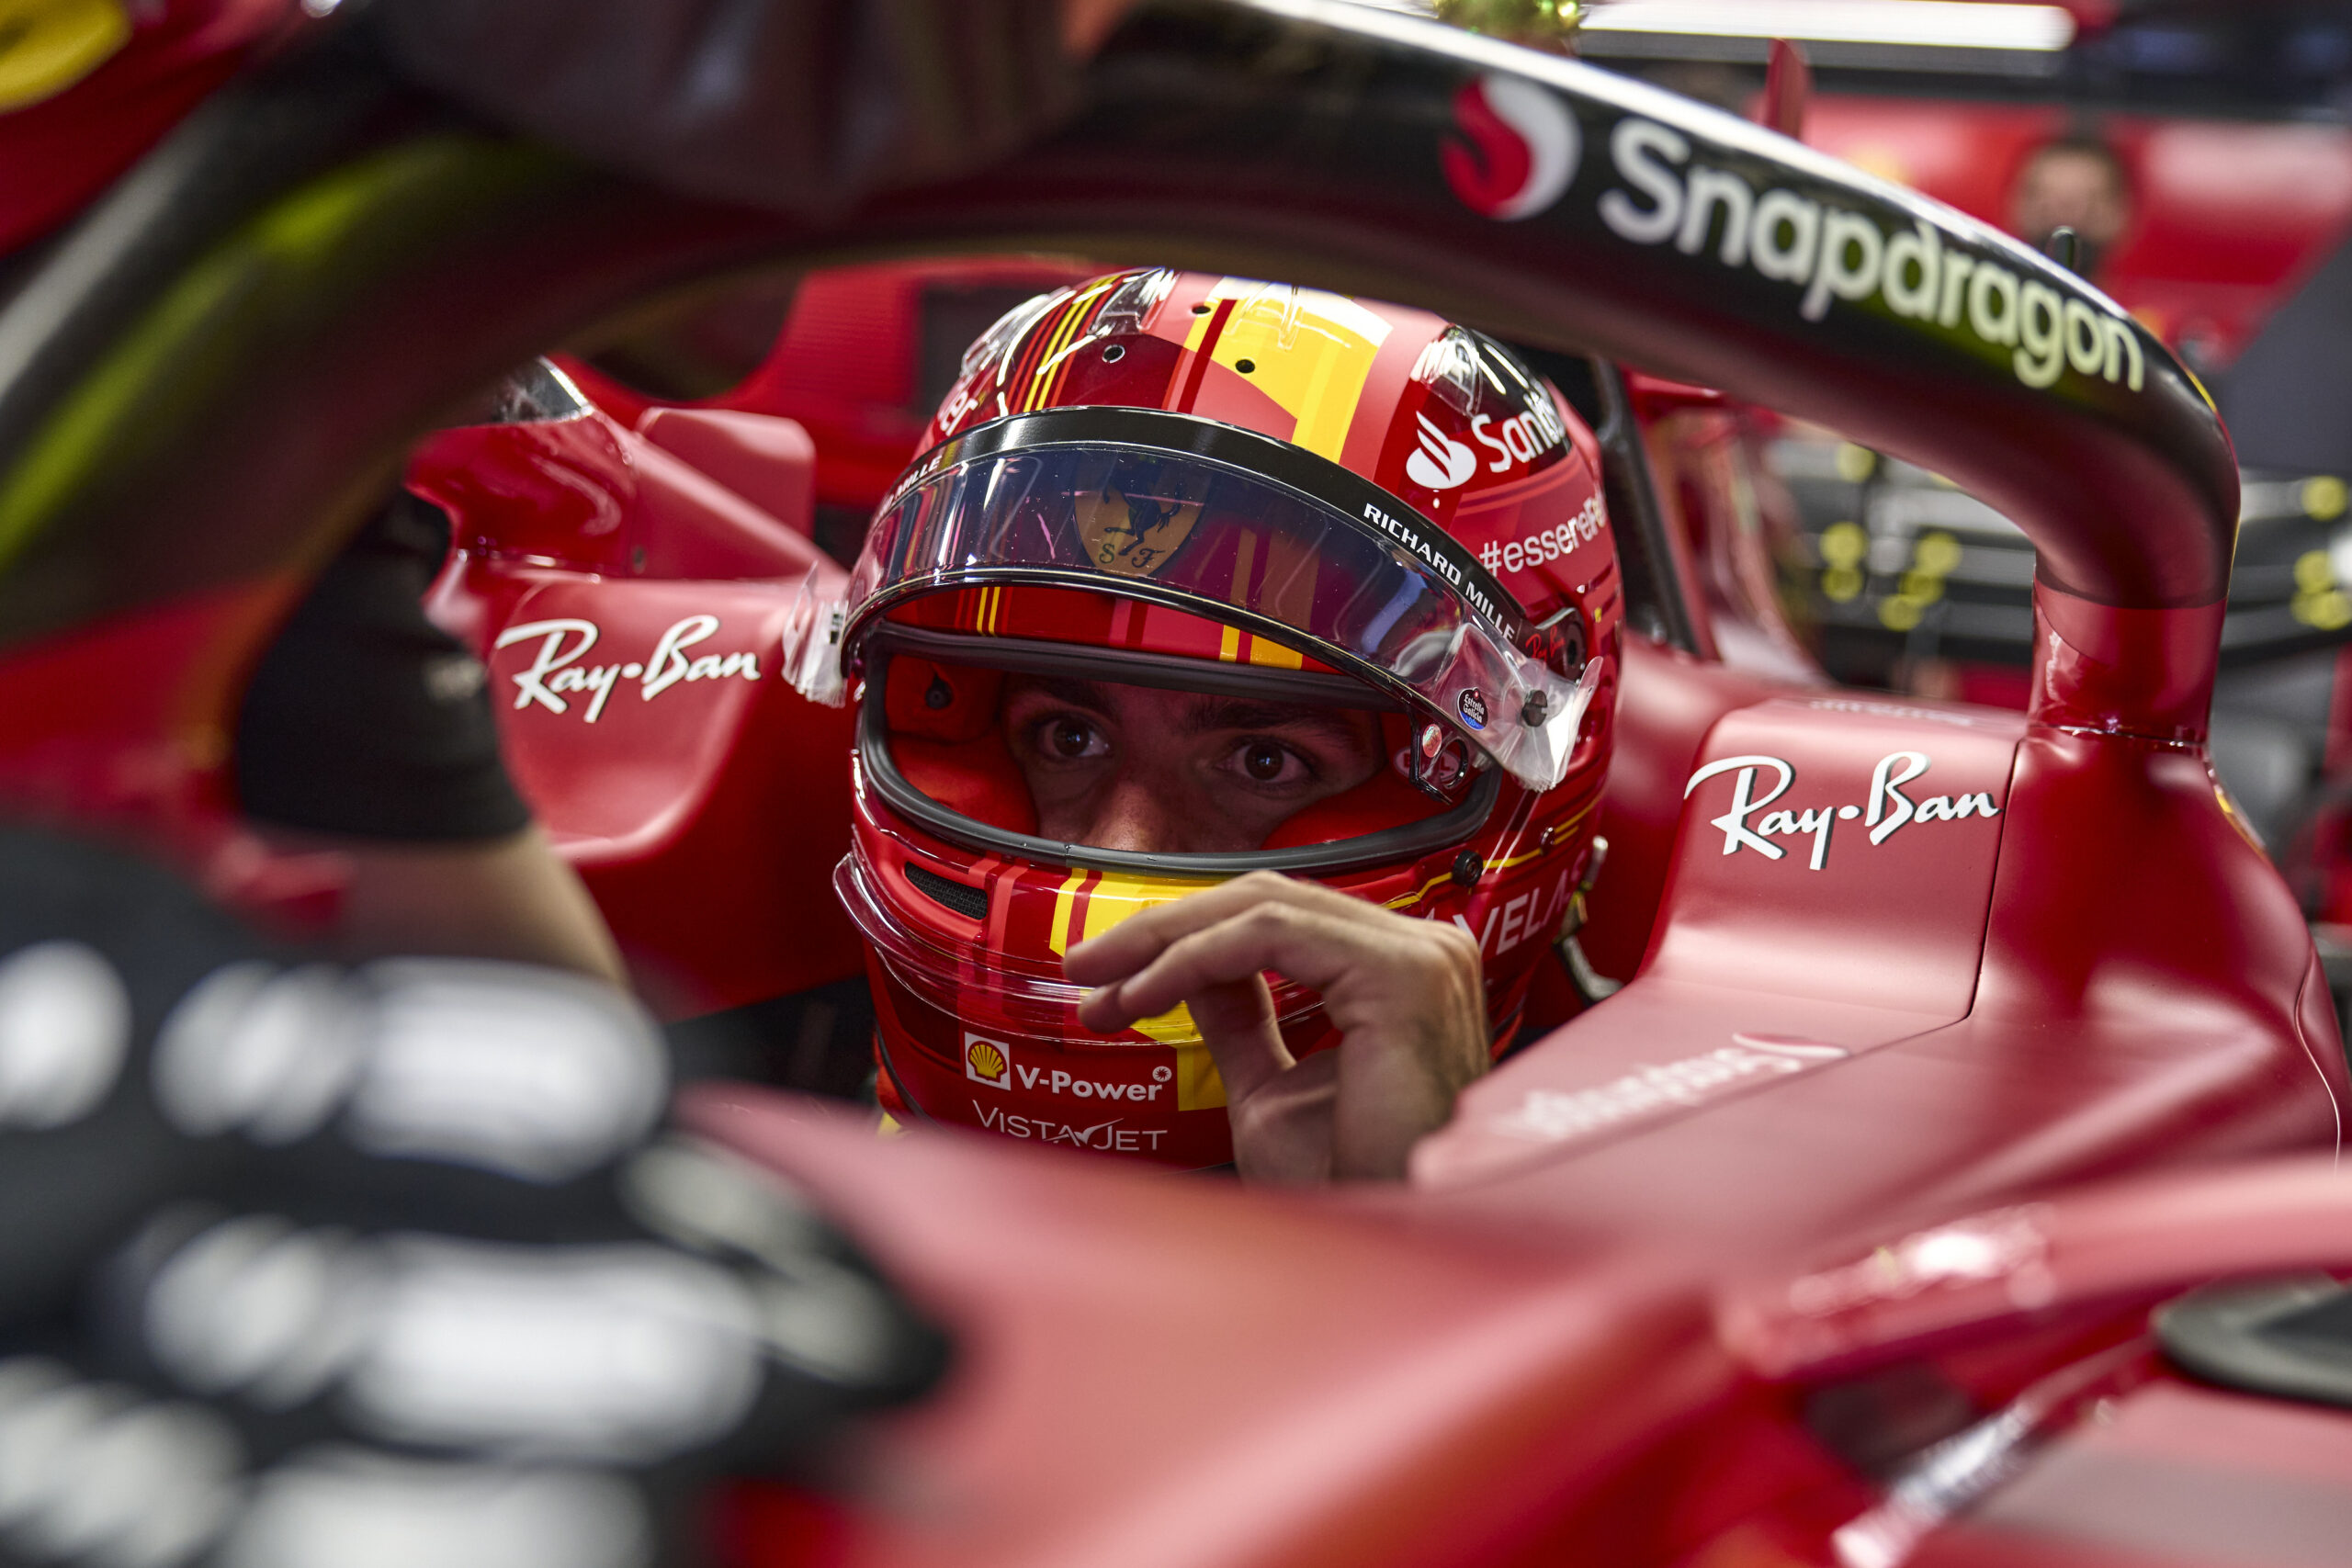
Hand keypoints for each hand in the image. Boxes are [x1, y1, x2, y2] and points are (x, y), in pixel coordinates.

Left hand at [1065, 872, 1488, 1182]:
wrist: (1390, 1245)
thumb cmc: (1354, 1190)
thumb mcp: (1271, 1090)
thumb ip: (1238, 1020)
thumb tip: (1185, 972)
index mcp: (1398, 972)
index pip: (1278, 918)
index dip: (1185, 938)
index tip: (1111, 982)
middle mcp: (1422, 951)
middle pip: (1266, 899)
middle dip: (1163, 931)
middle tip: (1087, 966)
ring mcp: (1421, 956)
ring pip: (1263, 906)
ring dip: (1166, 942)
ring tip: (1104, 984)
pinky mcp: (1403, 974)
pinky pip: (1271, 935)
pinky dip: (1194, 958)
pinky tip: (1146, 995)